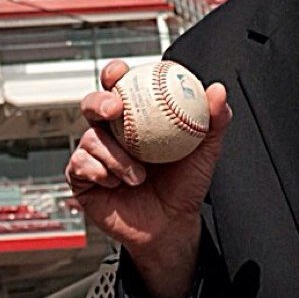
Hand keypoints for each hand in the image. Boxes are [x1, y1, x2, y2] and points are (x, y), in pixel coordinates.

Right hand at [65, 59, 231, 297]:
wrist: (172, 225)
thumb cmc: (185, 185)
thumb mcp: (204, 151)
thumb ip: (213, 119)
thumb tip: (217, 91)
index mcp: (136, 117)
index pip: (120, 87)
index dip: (114, 74)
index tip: (120, 73)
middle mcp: (111, 131)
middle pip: (91, 104)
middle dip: (98, 102)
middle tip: (115, 110)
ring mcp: (94, 154)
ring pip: (90, 138)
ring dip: (114, 156)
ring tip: (139, 174)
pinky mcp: (81, 177)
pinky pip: (81, 165)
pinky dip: (101, 172)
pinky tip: (118, 184)